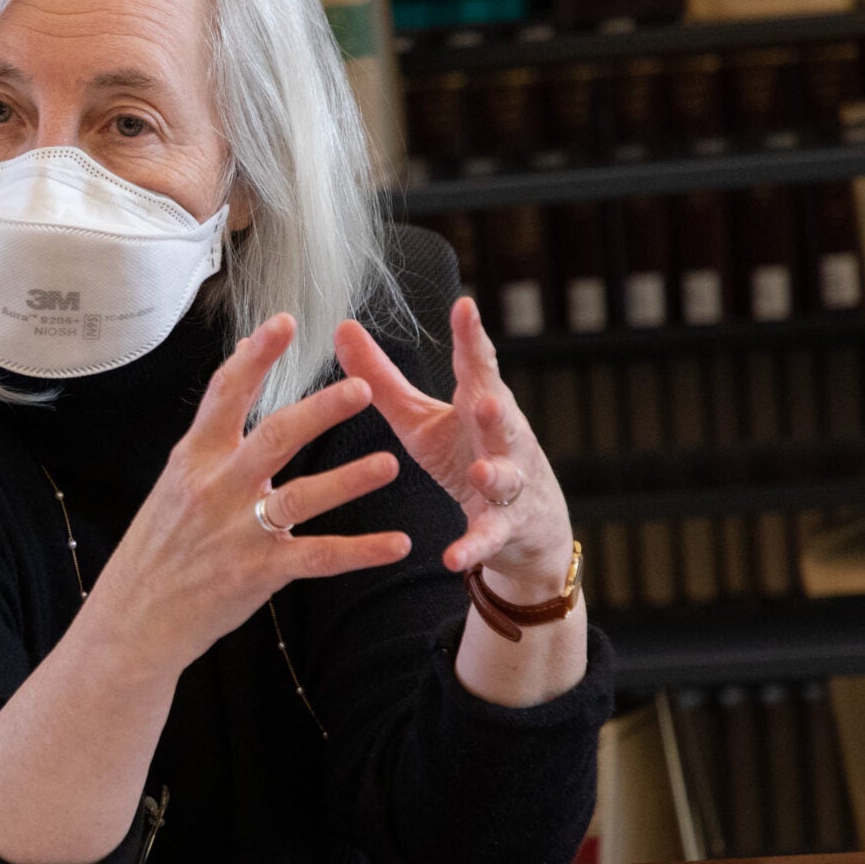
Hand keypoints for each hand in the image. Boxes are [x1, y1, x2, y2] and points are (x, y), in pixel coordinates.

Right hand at [84, 313, 412, 670]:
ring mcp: (237, 532)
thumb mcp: (172, 487)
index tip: (284, 323)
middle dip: (319, 411)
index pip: (225, 395)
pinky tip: (397, 543)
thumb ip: (209, 444)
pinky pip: (318, 557)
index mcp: (193, 460)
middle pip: (273, 438)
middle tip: (361, 388)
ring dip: (349, 480)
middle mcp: (214, 489)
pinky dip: (361, 550)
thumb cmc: (157, 550)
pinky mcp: (257, 572)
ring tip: (390, 463)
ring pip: (300, 497)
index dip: (255, 357)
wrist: (133, 620)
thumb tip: (235, 386)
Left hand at [333, 298, 574, 604]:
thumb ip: (382, 378)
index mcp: (480, 405)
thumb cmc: (466, 456)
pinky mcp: (504, 528)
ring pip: (505, 476)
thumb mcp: (420, 419)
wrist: (523, 527)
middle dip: (497, 406)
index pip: (478, 367)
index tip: (465, 306)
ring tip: (482, 469)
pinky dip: (471, 547)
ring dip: (496, 472)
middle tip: (489, 397)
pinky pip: (487, 538)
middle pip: (503, 418)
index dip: (472, 338)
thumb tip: (341, 327)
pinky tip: (451, 557)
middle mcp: (502, 440)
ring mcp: (509, 485)